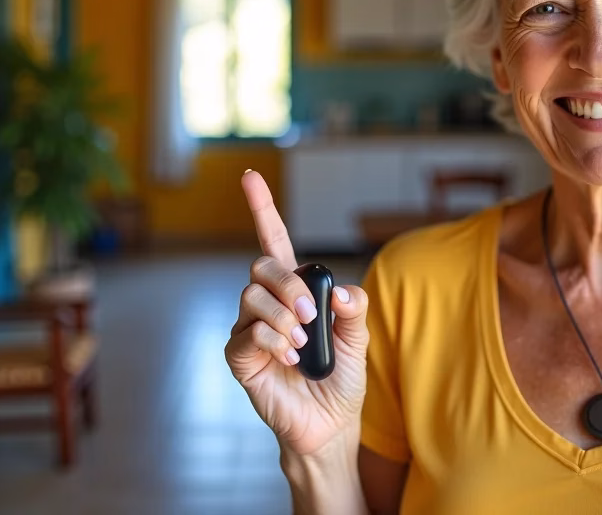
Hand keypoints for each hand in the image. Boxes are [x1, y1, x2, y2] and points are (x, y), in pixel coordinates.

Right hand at [225, 170, 369, 457]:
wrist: (330, 424)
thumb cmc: (342, 380)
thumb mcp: (360, 340)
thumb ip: (355, 310)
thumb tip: (339, 291)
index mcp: (296, 291)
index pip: (276, 242)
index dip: (262, 208)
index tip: (248, 175)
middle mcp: (268, 303)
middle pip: (262, 265)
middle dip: (288, 284)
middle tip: (311, 316)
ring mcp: (250, 328)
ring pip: (252, 296)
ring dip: (283, 317)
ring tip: (302, 343)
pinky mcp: (240, 357)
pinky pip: (248, 333)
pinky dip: (274, 341)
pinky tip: (290, 359)